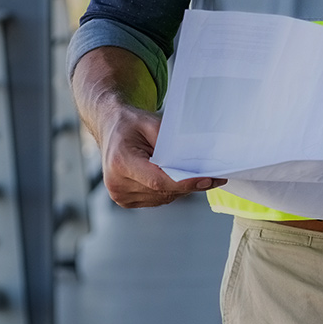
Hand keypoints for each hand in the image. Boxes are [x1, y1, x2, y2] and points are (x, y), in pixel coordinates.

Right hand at [98, 101, 225, 207]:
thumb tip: (194, 158)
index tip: (207, 180)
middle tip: (212, 176)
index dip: (185, 182)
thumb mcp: (151, 122)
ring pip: (162, 198)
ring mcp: (119, 194)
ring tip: (190, 173)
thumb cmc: (130, 124)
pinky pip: (156, 200)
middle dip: (189, 184)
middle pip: (163, 191)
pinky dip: (169, 191)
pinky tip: (172, 177)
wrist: (110, 129)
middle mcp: (117, 182)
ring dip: (180, 188)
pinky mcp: (124, 201)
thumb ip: (171, 141)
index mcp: (121, 161)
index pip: (158, 180)